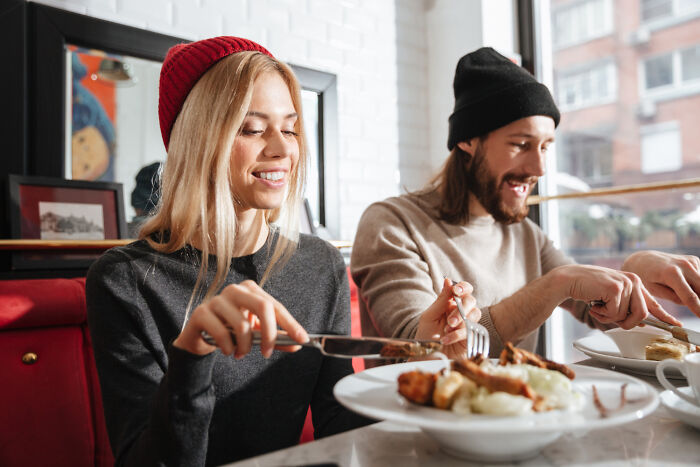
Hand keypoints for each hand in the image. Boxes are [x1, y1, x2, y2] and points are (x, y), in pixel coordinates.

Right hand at [173, 280, 308, 357]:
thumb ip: (275, 338)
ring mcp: (217, 299)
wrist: (199, 335)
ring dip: (245, 346)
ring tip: (241, 353)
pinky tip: (228, 351)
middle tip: (267, 353)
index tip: (302, 340)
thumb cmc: (231, 330)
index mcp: (251, 290)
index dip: (290, 323)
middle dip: (270, 334)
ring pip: (241, 324)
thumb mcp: (255, 333)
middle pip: (262, 306)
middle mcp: (235, 290)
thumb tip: (297, 345)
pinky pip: (221, 333)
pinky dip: (229, 347)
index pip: (275, 305)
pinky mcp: (201, 313)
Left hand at [415, 278, 480, 358]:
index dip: (463, 287)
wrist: (426, 358)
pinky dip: (458, 335)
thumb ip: (441, 300)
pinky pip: (471, 330)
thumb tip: (448, 280)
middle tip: (450, 321)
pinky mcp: (472, 337)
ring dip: (460, 322)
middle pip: (471, 301)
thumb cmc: (426, 337)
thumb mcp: (429, 317)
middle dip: (461, 309)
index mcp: (450, 304)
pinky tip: (446, 340)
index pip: (463, 289)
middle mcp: (461, 312)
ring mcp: (467, 324)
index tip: (456, 291)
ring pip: (475, 314)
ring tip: (446, 330)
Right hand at [558, 264, 680, 328]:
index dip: (663, 316)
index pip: (652, 302)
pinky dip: (602, 314)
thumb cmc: (586, 288)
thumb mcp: (611, 297)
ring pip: (627, 316)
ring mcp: (625, 283)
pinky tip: (593, 303)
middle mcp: (633, 280)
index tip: (675, 324)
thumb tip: (642, 323)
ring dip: (609, 317)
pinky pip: (615, 313)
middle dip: (625, 322)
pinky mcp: (616, 288)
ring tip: (597, 307)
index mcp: (634, 281)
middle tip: (607, 316)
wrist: (567, 280)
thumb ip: (627, 307)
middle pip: (642, 314)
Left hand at [622, 251, 699, 317]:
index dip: (698, 310)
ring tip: (678, 290)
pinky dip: (696, 285)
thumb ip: (675, 298)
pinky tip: (684, 284)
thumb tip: (694, 303)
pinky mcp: (695, 261)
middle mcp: (684, 265)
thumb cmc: (646, 277)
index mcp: (671, 273)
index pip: (690, 297)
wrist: (644, 260)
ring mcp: (691, 261)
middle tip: (692, 307)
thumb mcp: (654, 291)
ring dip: (697, 292)